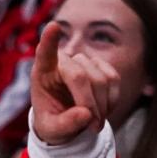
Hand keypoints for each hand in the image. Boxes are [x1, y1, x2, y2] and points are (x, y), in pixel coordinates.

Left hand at [30, 22, 118, 146]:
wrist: (66, 121)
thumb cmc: (52, 123)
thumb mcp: (52, 130)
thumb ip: (65, 124)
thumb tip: (85, 115)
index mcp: (43, 73)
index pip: (45, 53)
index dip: (49, 40)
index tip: (53, 27)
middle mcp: (63, 61)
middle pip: (80, 76)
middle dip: (89, 104)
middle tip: (92, 127)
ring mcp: (83, 61)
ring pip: (101, 79)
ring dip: (102, 106)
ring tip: (94, 123)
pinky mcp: (100, 65)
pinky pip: (114, 79)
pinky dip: (112, 100)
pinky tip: (103, 111)